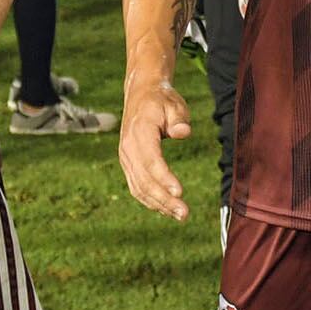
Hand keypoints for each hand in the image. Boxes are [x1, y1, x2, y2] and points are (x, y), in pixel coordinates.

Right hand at [119, 80, 192, 220]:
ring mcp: (126, 158)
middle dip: (164, 199)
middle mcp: (128, 148)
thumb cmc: (162, 100)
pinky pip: (136, 187)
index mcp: (139, 132)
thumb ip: (178, 118)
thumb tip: (183, 132)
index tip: (180, 192)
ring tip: (180, 215)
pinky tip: (166, 209)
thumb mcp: (174, 104)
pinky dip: (150, 200)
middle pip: (144, 179)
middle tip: (184, 213)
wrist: (140, 94)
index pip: (151, 160)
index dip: (164, 178)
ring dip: (158, 204)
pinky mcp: (128, 164)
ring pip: (139, 187)